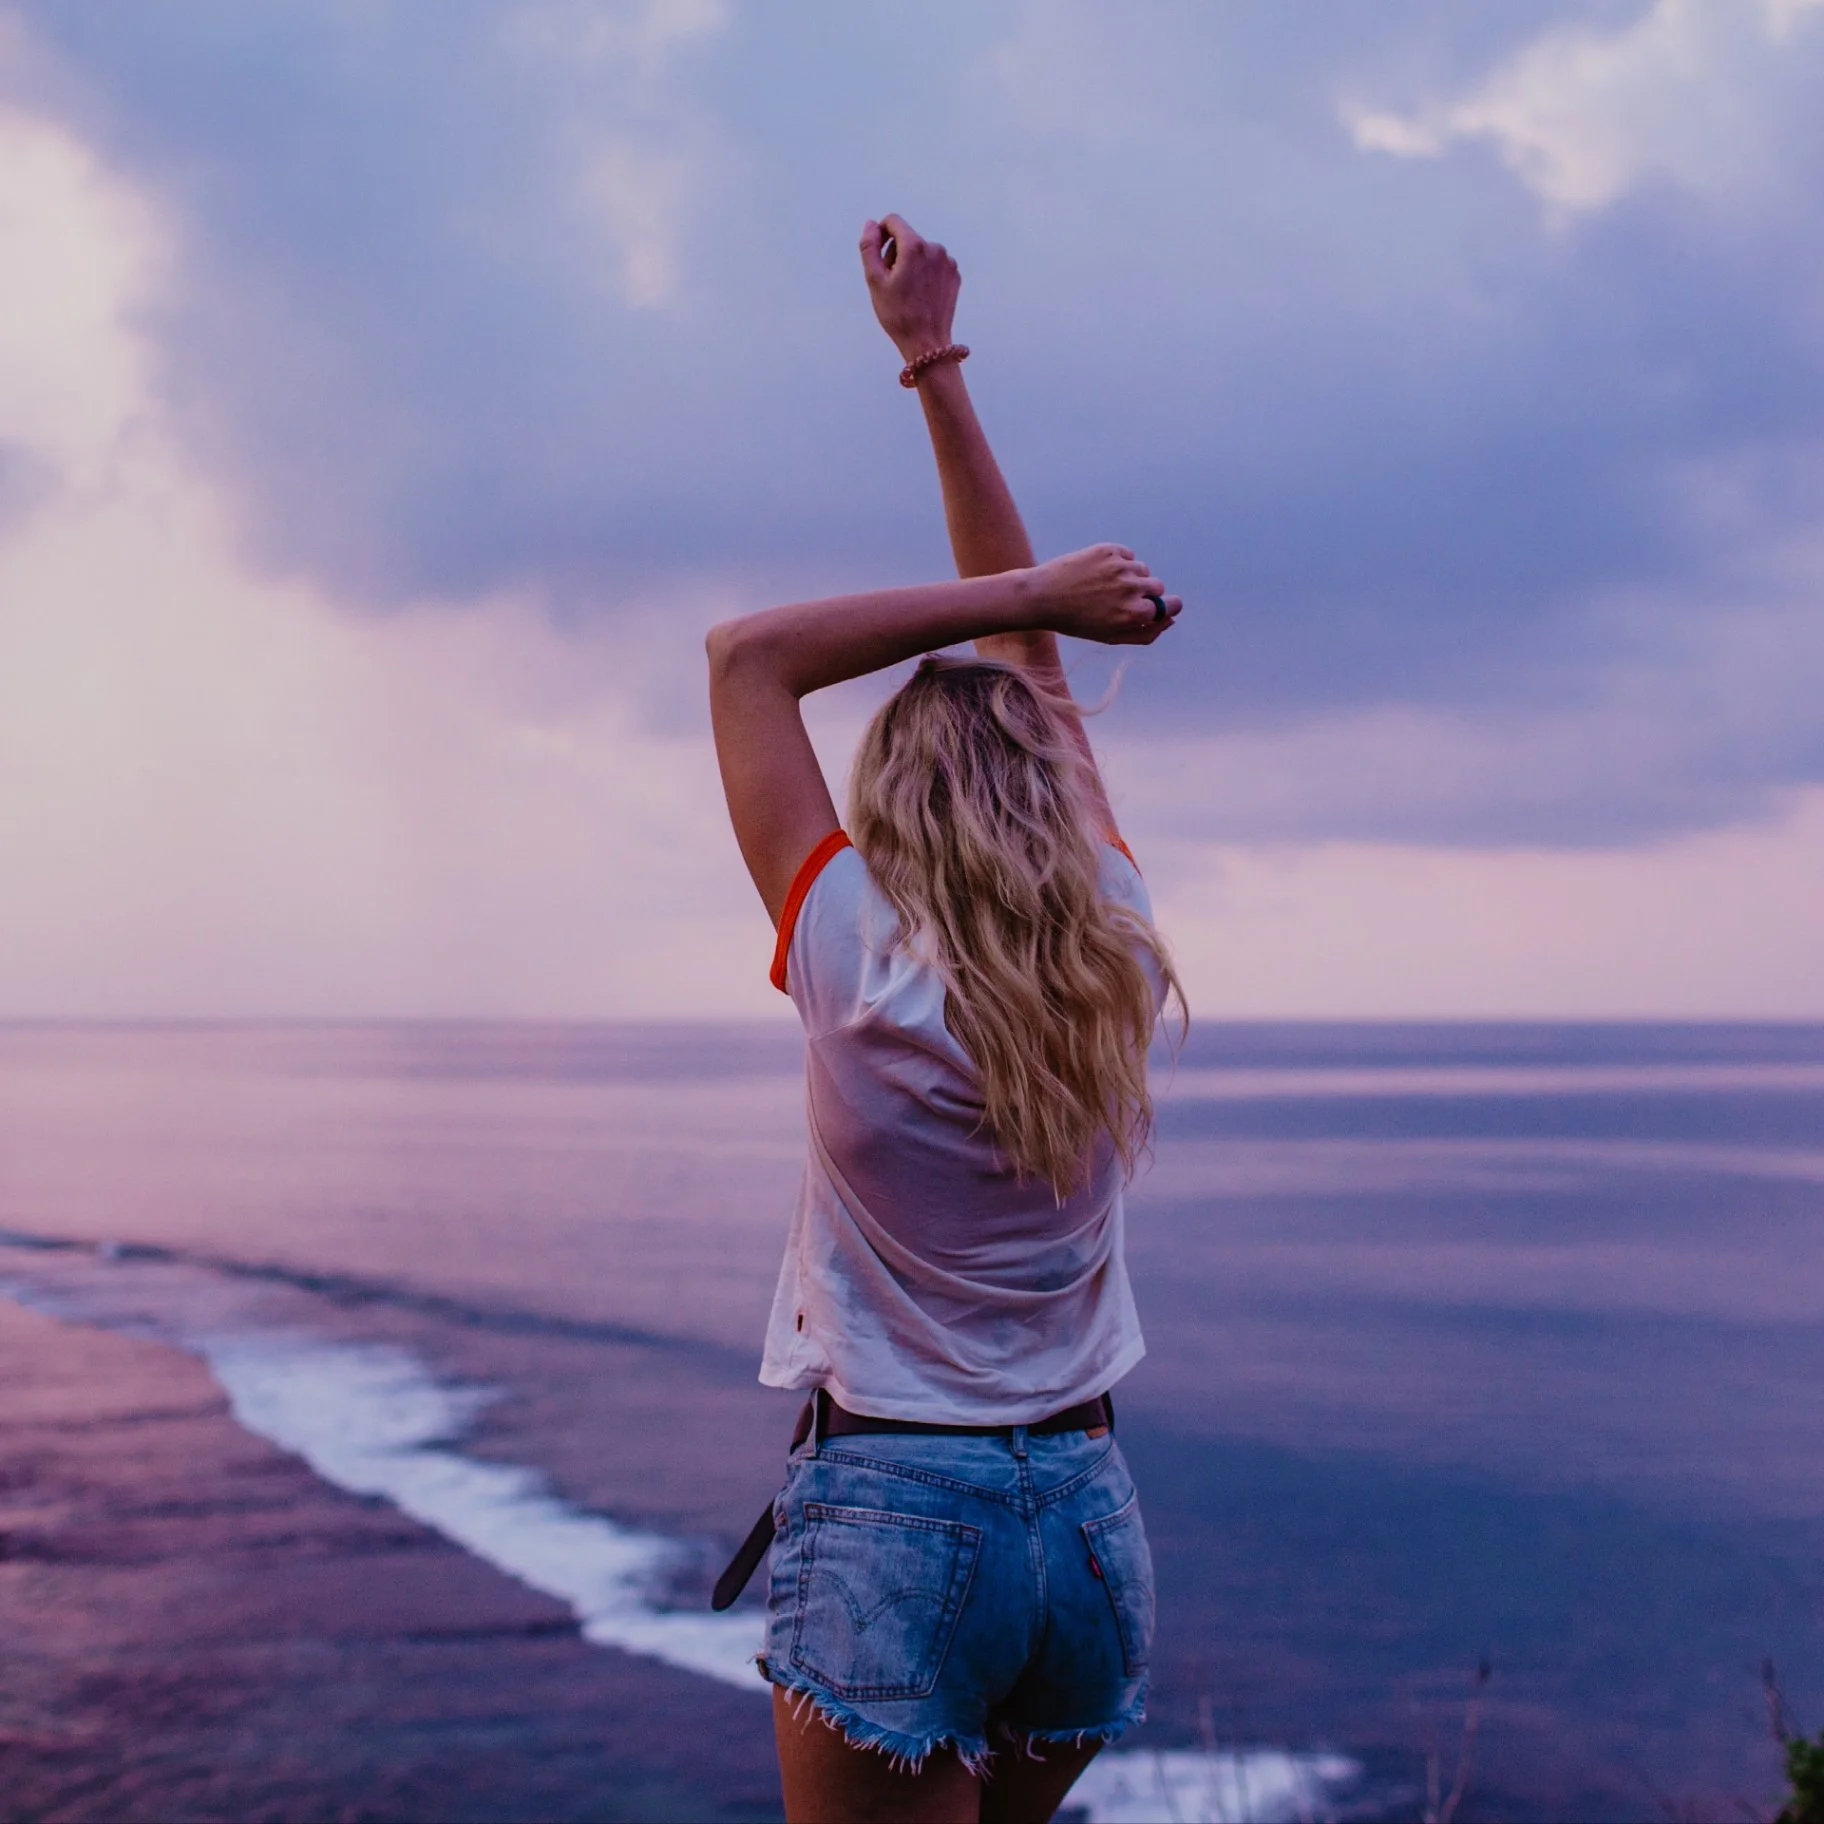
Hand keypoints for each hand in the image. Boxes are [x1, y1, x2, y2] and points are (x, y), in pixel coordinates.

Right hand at [860, 213, 959, 360]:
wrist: (927, 343)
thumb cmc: (898, 315)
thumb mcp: (874, 280)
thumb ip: (869, 246)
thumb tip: (871, 224)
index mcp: (914, 246)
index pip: (893, 221)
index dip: (881, 235)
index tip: (879, 257)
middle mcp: (934, 248)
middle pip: (907, 237)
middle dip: (896, 253)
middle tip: (892, 282)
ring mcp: (948, 262)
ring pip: (922, 251)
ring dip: (911, 263)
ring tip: (907, 291)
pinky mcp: (954, 275)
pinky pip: (934, 264)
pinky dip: (925, 273)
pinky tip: (921, 294)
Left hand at [1026, 545, 1181, 644]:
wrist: (1041, 596)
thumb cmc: (1076, 622)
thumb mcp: (1111, 636)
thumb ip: (1145, 633)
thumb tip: (1170, 620)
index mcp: (1135, 614)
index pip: (1172, 606)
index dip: (1165, 606)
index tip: (1154, 605)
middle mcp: (1132, 589)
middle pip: (1158, 587)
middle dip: (1145, 592)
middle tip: (1120, 598)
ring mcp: (1121, 567)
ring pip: (1142, 569)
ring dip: (1130, 577)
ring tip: (1104, 586)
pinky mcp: (1109, 550)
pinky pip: (1127, 555)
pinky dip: (1118, 562)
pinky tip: (1097, 572)